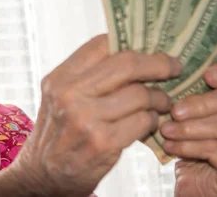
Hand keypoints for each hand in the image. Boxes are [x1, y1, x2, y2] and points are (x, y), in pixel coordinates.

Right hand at [12, 35, 181, 196]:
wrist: (43, 176)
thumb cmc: (59, 131)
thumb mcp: (60, 96)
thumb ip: (87, 75)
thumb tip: (134, 50)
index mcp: (59, 78)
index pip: (102, 44)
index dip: (132, 41)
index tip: (152, 47)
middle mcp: (70, 95)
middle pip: (126, 64)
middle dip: (158, 63)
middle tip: (174, 67)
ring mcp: (86, 120)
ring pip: (141, 94)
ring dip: (159, 98)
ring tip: (161, 102)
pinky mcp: (104, 144)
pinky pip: (143, 121)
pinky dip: (153, 120)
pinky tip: (150, 122)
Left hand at [160, 62, 216, 196]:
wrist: (193, 182)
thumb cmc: (192, 141)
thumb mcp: (190, 114)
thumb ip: (189, 94)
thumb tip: (170, 73)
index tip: (205, 75)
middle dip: (200, 103)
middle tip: (174, 110)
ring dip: (190, 127)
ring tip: (166, 130)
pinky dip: (189, 146)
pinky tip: (171, 146)